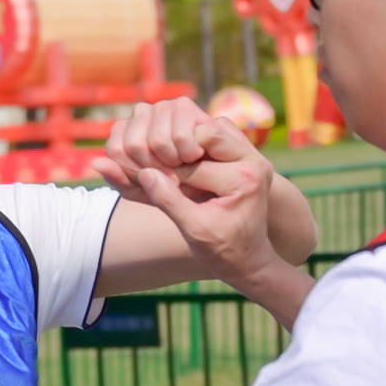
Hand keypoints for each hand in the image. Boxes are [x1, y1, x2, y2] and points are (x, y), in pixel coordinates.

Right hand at [96, 100, 276, 282]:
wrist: (250, 259)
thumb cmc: (222, 251)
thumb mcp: (192, 230)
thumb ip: (164, 199)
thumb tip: (132, 170)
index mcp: (244, 180)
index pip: (193, 163)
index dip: (165, 169)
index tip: (146, 177)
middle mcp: (254, 161)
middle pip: (205, 131)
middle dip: (177, 147)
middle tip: (157, 164)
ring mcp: (252, 155)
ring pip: (210, 126)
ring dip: (185, 140)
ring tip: (169, 163)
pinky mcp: (245, 153)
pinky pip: (215, 134)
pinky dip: (194, 141)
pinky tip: (179, 160)